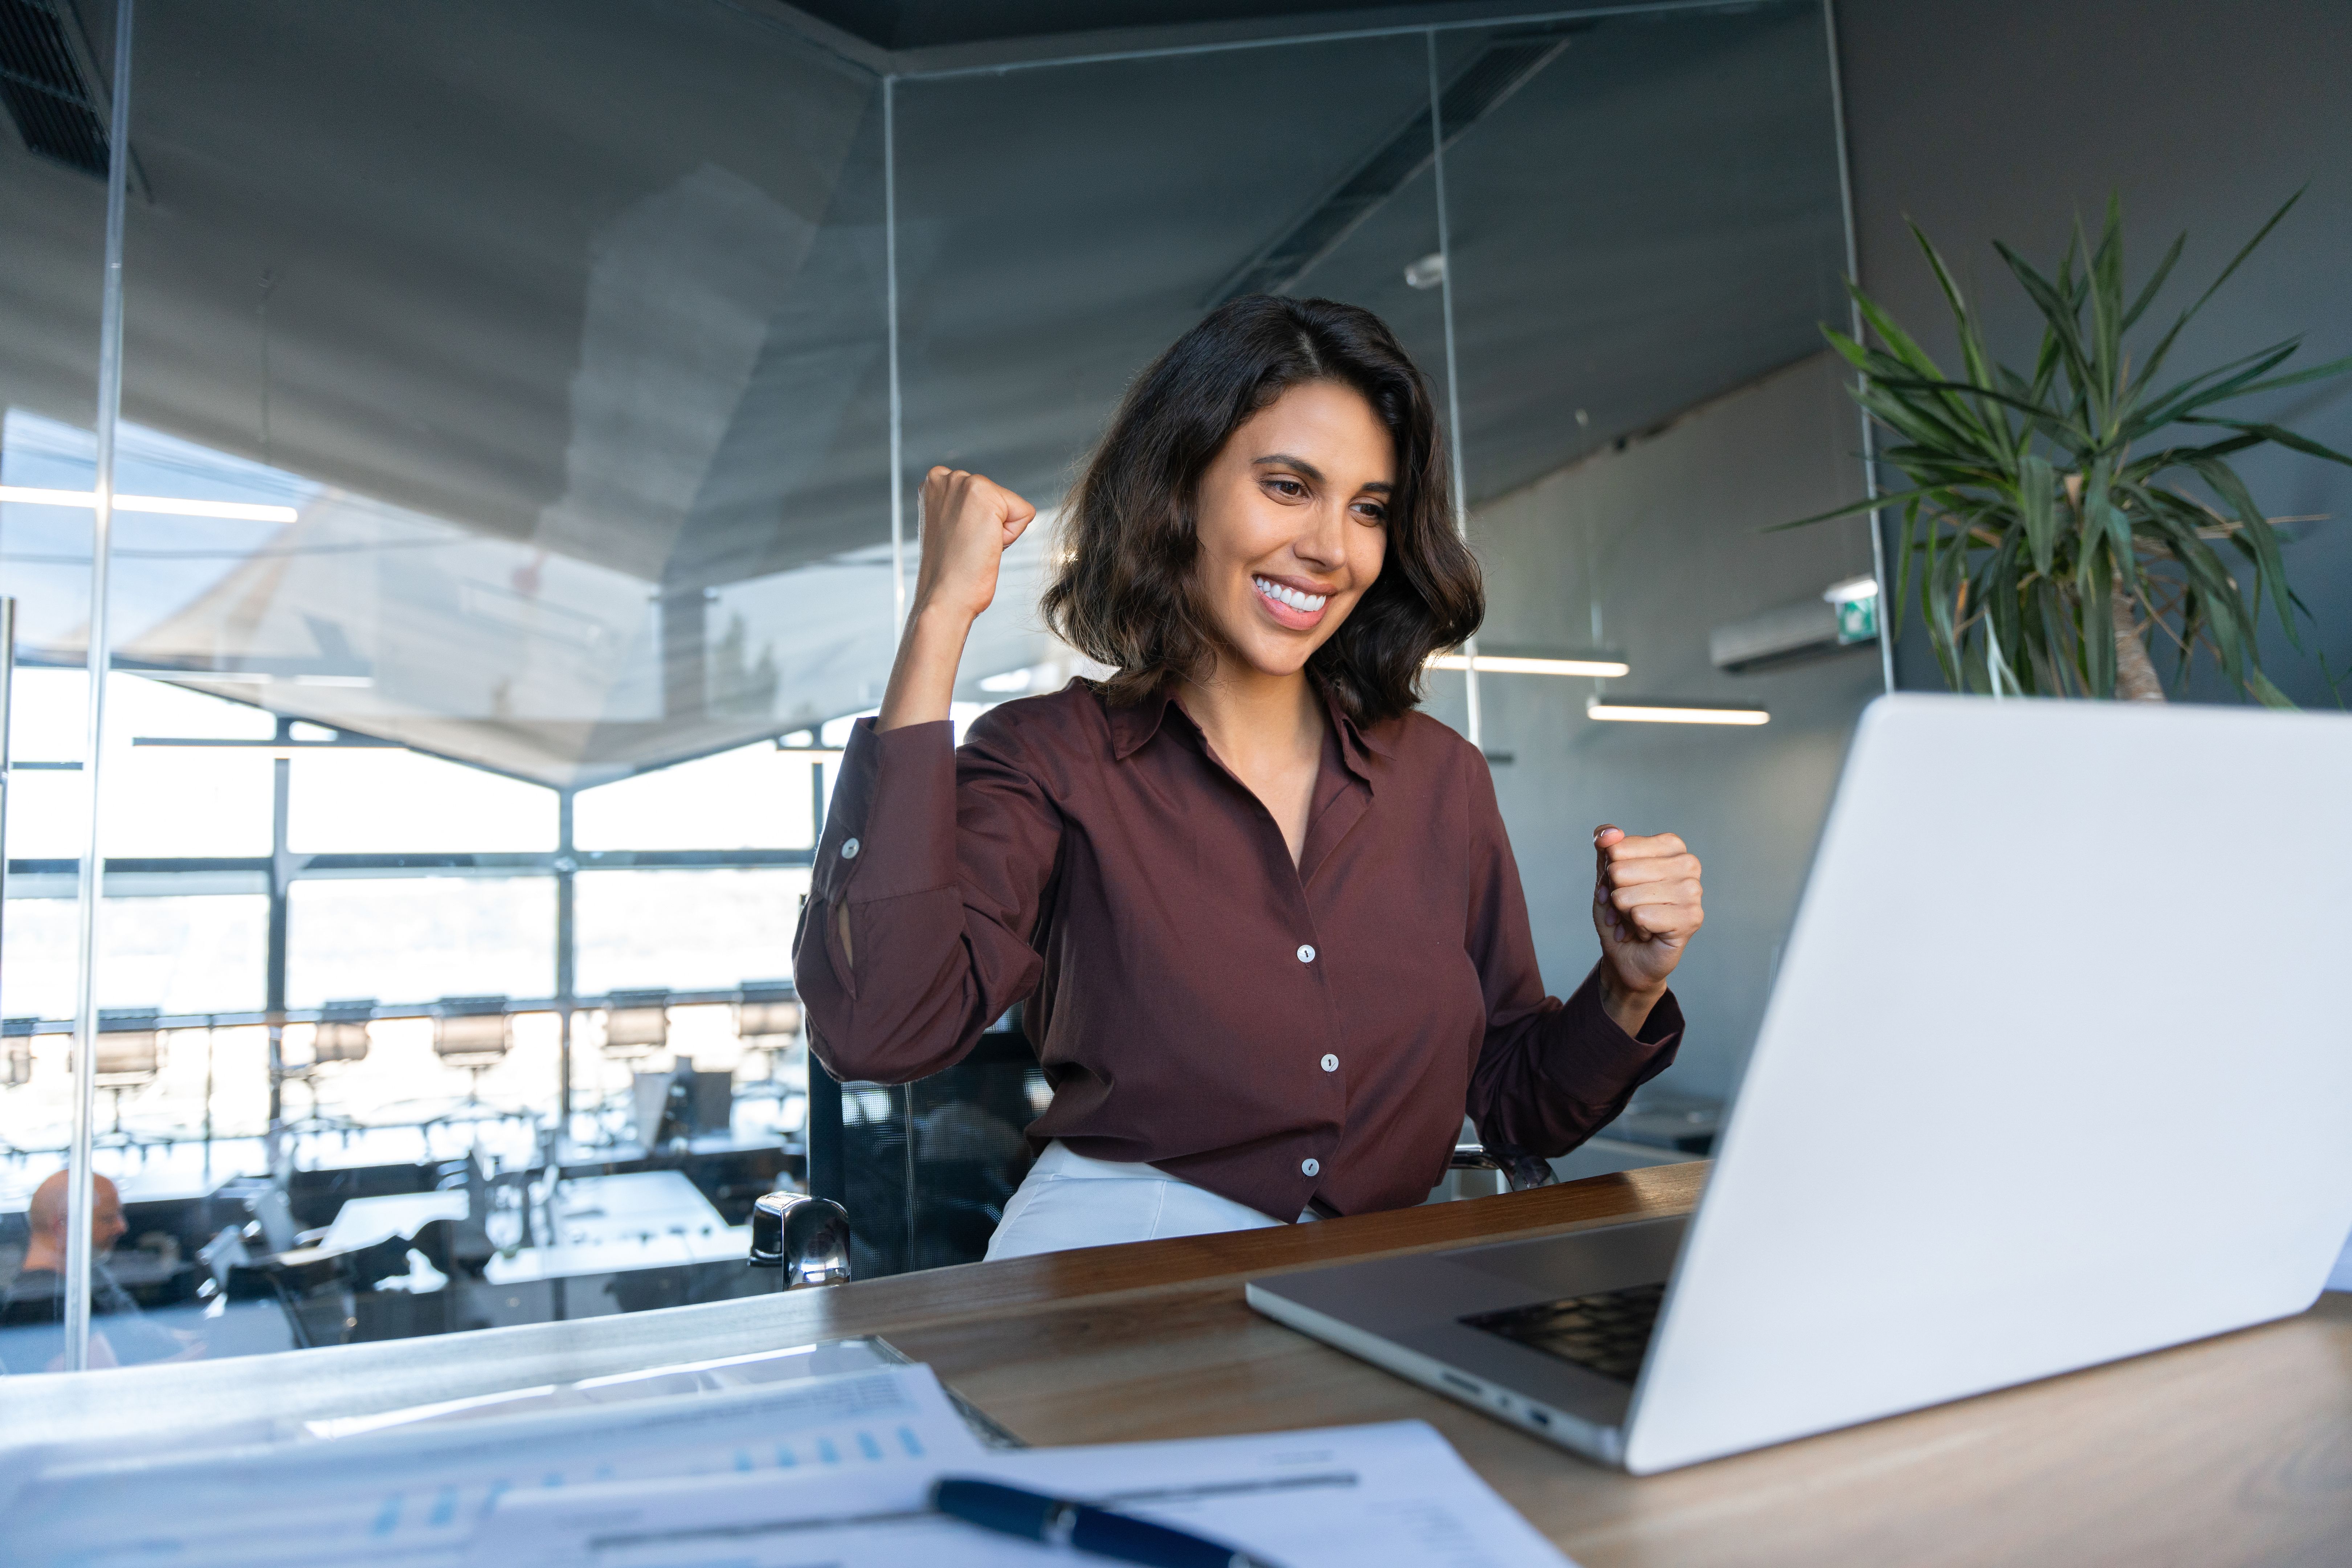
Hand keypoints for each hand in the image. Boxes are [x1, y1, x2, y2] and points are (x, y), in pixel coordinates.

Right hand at [910, 466, 1035, 625]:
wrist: (944, 596)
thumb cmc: (948, 571)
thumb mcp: (949, 526)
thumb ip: (962, 507)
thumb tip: (983, 508)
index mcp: (934, 482)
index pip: (983, 495)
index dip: (978, 523)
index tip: (959, 540)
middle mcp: (945, 476)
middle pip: (998, 496)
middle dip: (990, 523)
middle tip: (968, 545)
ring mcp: (964, 483)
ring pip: (1011, 505)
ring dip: (999, 529)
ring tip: (974, 545)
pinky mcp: (985, 495)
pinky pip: (1024, 513)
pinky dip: (1012, 535)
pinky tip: (985, 545)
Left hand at [1592, 824, 1702, 1033]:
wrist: (1628, 957)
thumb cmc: (1621, 914)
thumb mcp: (1607, 877)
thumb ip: (1605, 847)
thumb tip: (1608, 833)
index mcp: (1671, 846)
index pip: (1619, 848)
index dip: (1609, 872)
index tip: (1620, 886)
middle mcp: (1688, 864)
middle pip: (1620, 871)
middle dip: (1615, 895)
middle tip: (1628, 909)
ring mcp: (1694, 891)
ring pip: (1628, 896)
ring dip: (1624, 914)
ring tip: (1637, 921)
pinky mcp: (1692, 918)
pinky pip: (1641, 916)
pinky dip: (1635, 929)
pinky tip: (1647, 933)